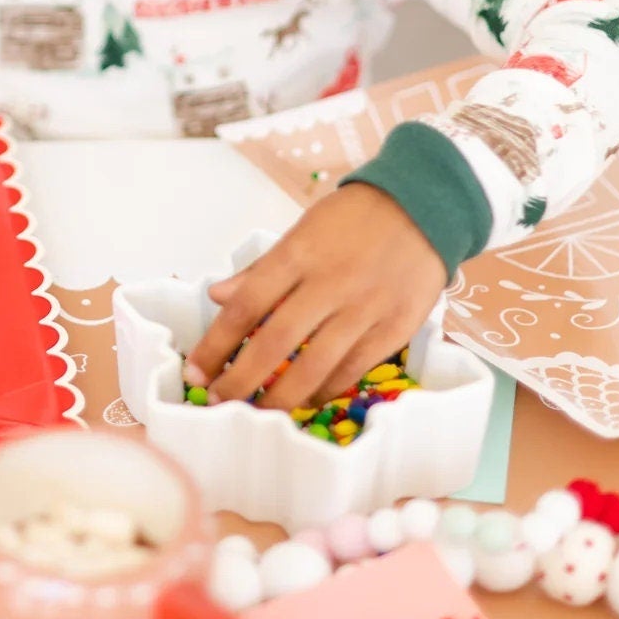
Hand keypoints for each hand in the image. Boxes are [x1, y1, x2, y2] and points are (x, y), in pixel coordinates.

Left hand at [185, 186, 445, 409]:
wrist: (424, 206)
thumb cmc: (353, 219)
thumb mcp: (301, 230)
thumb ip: (260, 269)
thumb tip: (216, 296)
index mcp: (298, 254)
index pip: (245, 307)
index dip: (215, 345)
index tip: (195, 371)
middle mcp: (330, 284)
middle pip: (275, 343)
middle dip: (240, 380)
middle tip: (217, 401)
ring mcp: (365, 310)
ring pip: (314, 367)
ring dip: (280, 397)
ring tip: (258, 413)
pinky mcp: (395, 329)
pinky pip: (352, 370)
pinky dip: (324, 390)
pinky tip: (305, 398)